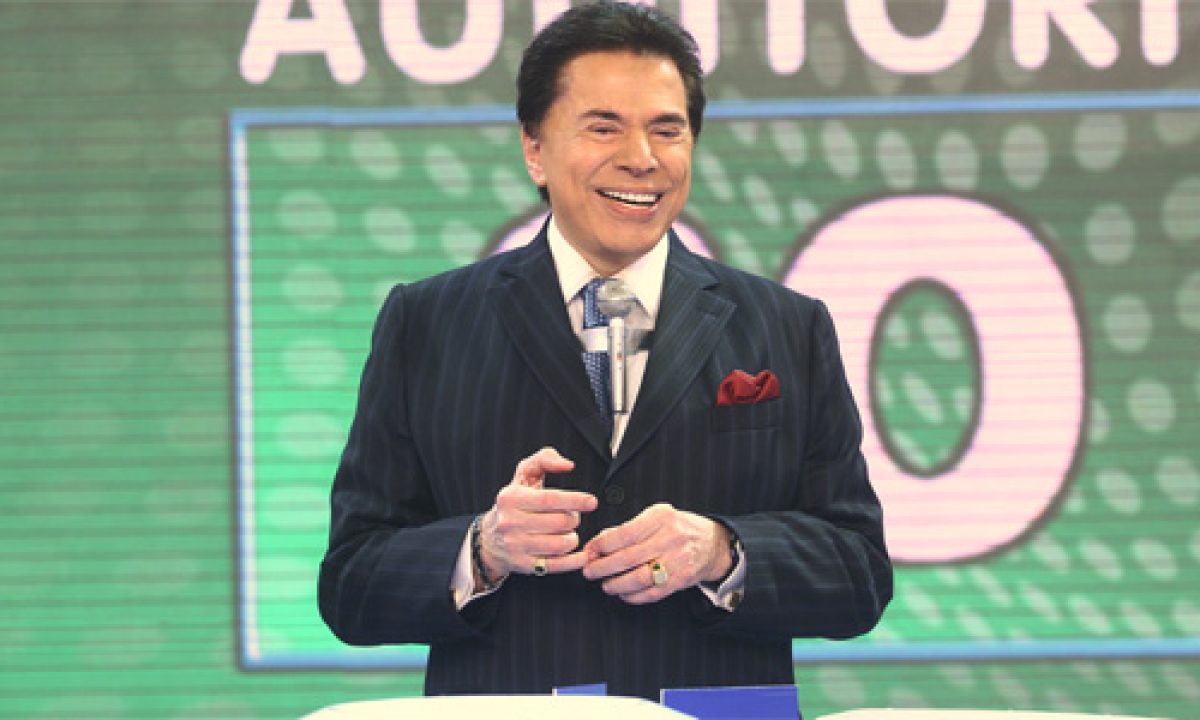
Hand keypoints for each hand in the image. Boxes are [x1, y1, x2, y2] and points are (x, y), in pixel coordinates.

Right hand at [477, 447, 597, 583]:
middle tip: (573, 517)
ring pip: (560, 545)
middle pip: (558, 523)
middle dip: (573, 519)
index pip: (549, 499)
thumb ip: (545, 459)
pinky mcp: (522, 565)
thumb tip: (567, 464)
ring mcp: (515, 545)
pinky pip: (556, 565)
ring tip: (569, 533)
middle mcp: (510, 522)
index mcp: (511, 498)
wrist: (489, 538)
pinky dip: (573, 561)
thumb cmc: (514, 503)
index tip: (591, 502)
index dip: (575, 500)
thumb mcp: (523, 475)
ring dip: (573, 538)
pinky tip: (581, 555)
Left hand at [581, 503, 731, 604]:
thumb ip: (628, 528)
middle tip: (589, 571)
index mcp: (661, 517)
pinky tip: (623, 594)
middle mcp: (670, 538)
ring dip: (617, 584)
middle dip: (603, 567)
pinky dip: (634, 597)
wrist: (712, 544)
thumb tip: (598, 543)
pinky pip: (652, 593)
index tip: (590, 550)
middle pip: (629, 557)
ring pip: (640, 578)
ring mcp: (677, 561)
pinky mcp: (681, 580)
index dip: (603, 544)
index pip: (625, 533)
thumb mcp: (656, 517)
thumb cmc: (678, 528)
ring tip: (606, 584)